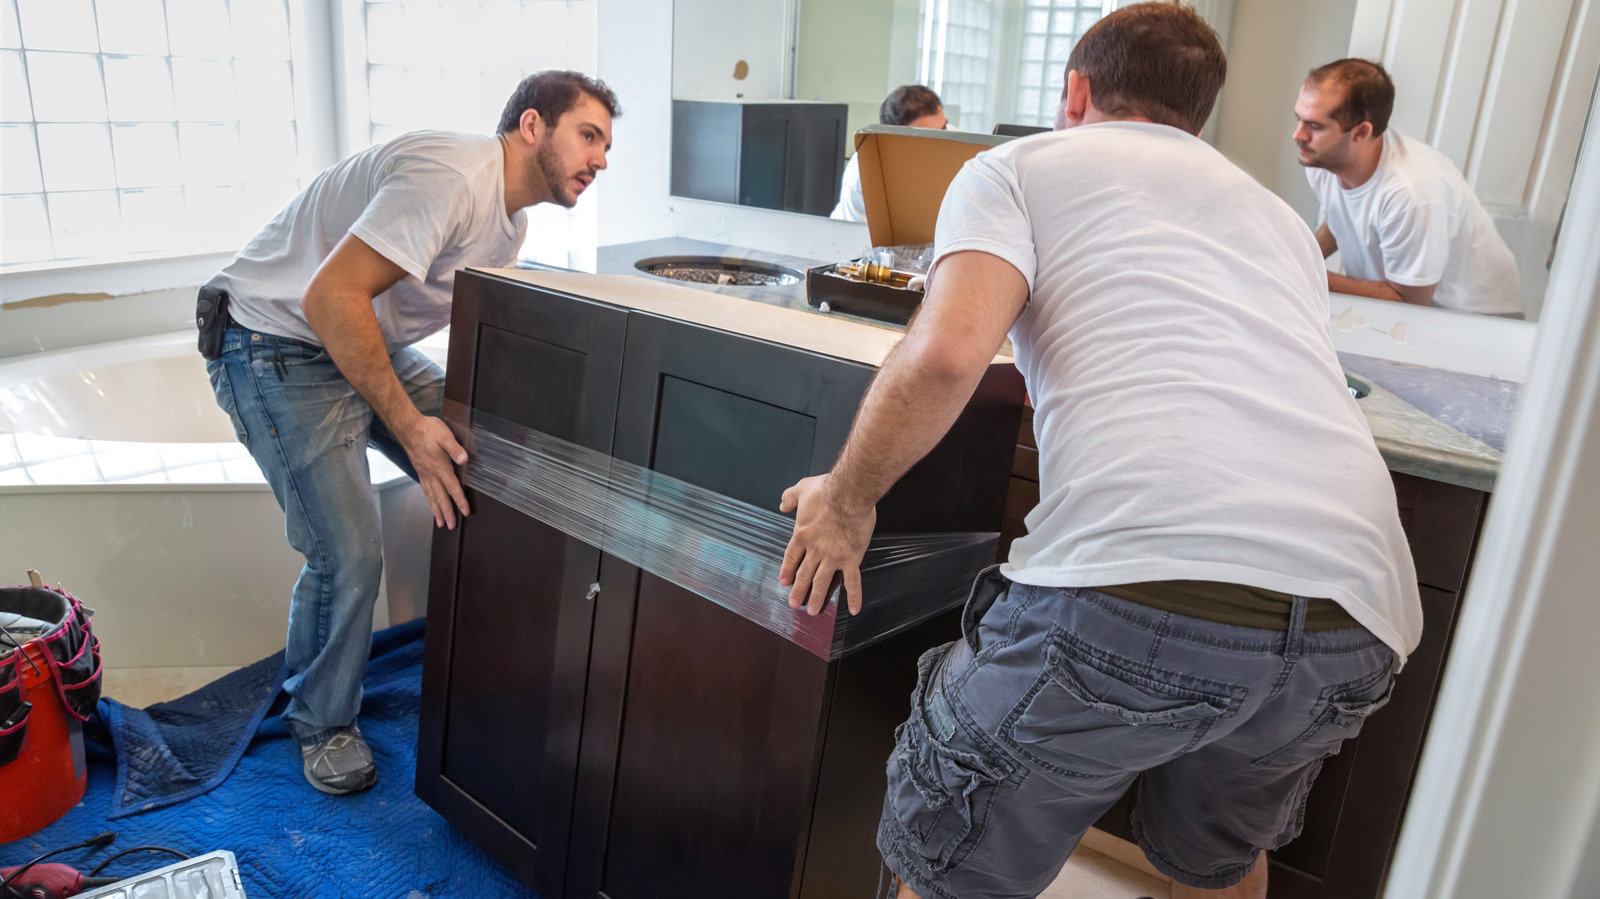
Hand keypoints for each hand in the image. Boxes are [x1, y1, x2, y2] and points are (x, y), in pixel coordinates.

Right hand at [402, 415, 470, 528]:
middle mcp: (431, 474)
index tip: (465, 512)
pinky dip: (429, 500)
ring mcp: (424, 474)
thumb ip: (455, 449)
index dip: (460, 501)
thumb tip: (464, 459)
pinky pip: (425, 490)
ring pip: (432, 496)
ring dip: (436, 510)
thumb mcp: (445, 436)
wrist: (408, 427)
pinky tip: (430, 503)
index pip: (452, 488)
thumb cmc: (427, 430)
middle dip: (447, 513)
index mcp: (440, 468)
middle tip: (451, 526)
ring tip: (440, 522)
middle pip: (441, 498)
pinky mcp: (420, 471)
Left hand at [778, 474, 875, 615]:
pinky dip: (853, 597)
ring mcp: (833, 557)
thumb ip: (790, 497)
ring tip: (812, 611)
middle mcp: (815, 550)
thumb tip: (782, 504)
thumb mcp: (802, 488)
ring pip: (822, 582)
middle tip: (794, 603)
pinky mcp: (851, 559)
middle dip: (798, 590)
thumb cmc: (827, 490)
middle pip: (804, 574)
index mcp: (802, 535)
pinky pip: (853, 581)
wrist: (848, 494)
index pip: (791, 557)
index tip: (785, 582)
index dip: (787, 570)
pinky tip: (853, 609)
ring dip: (817, 597)